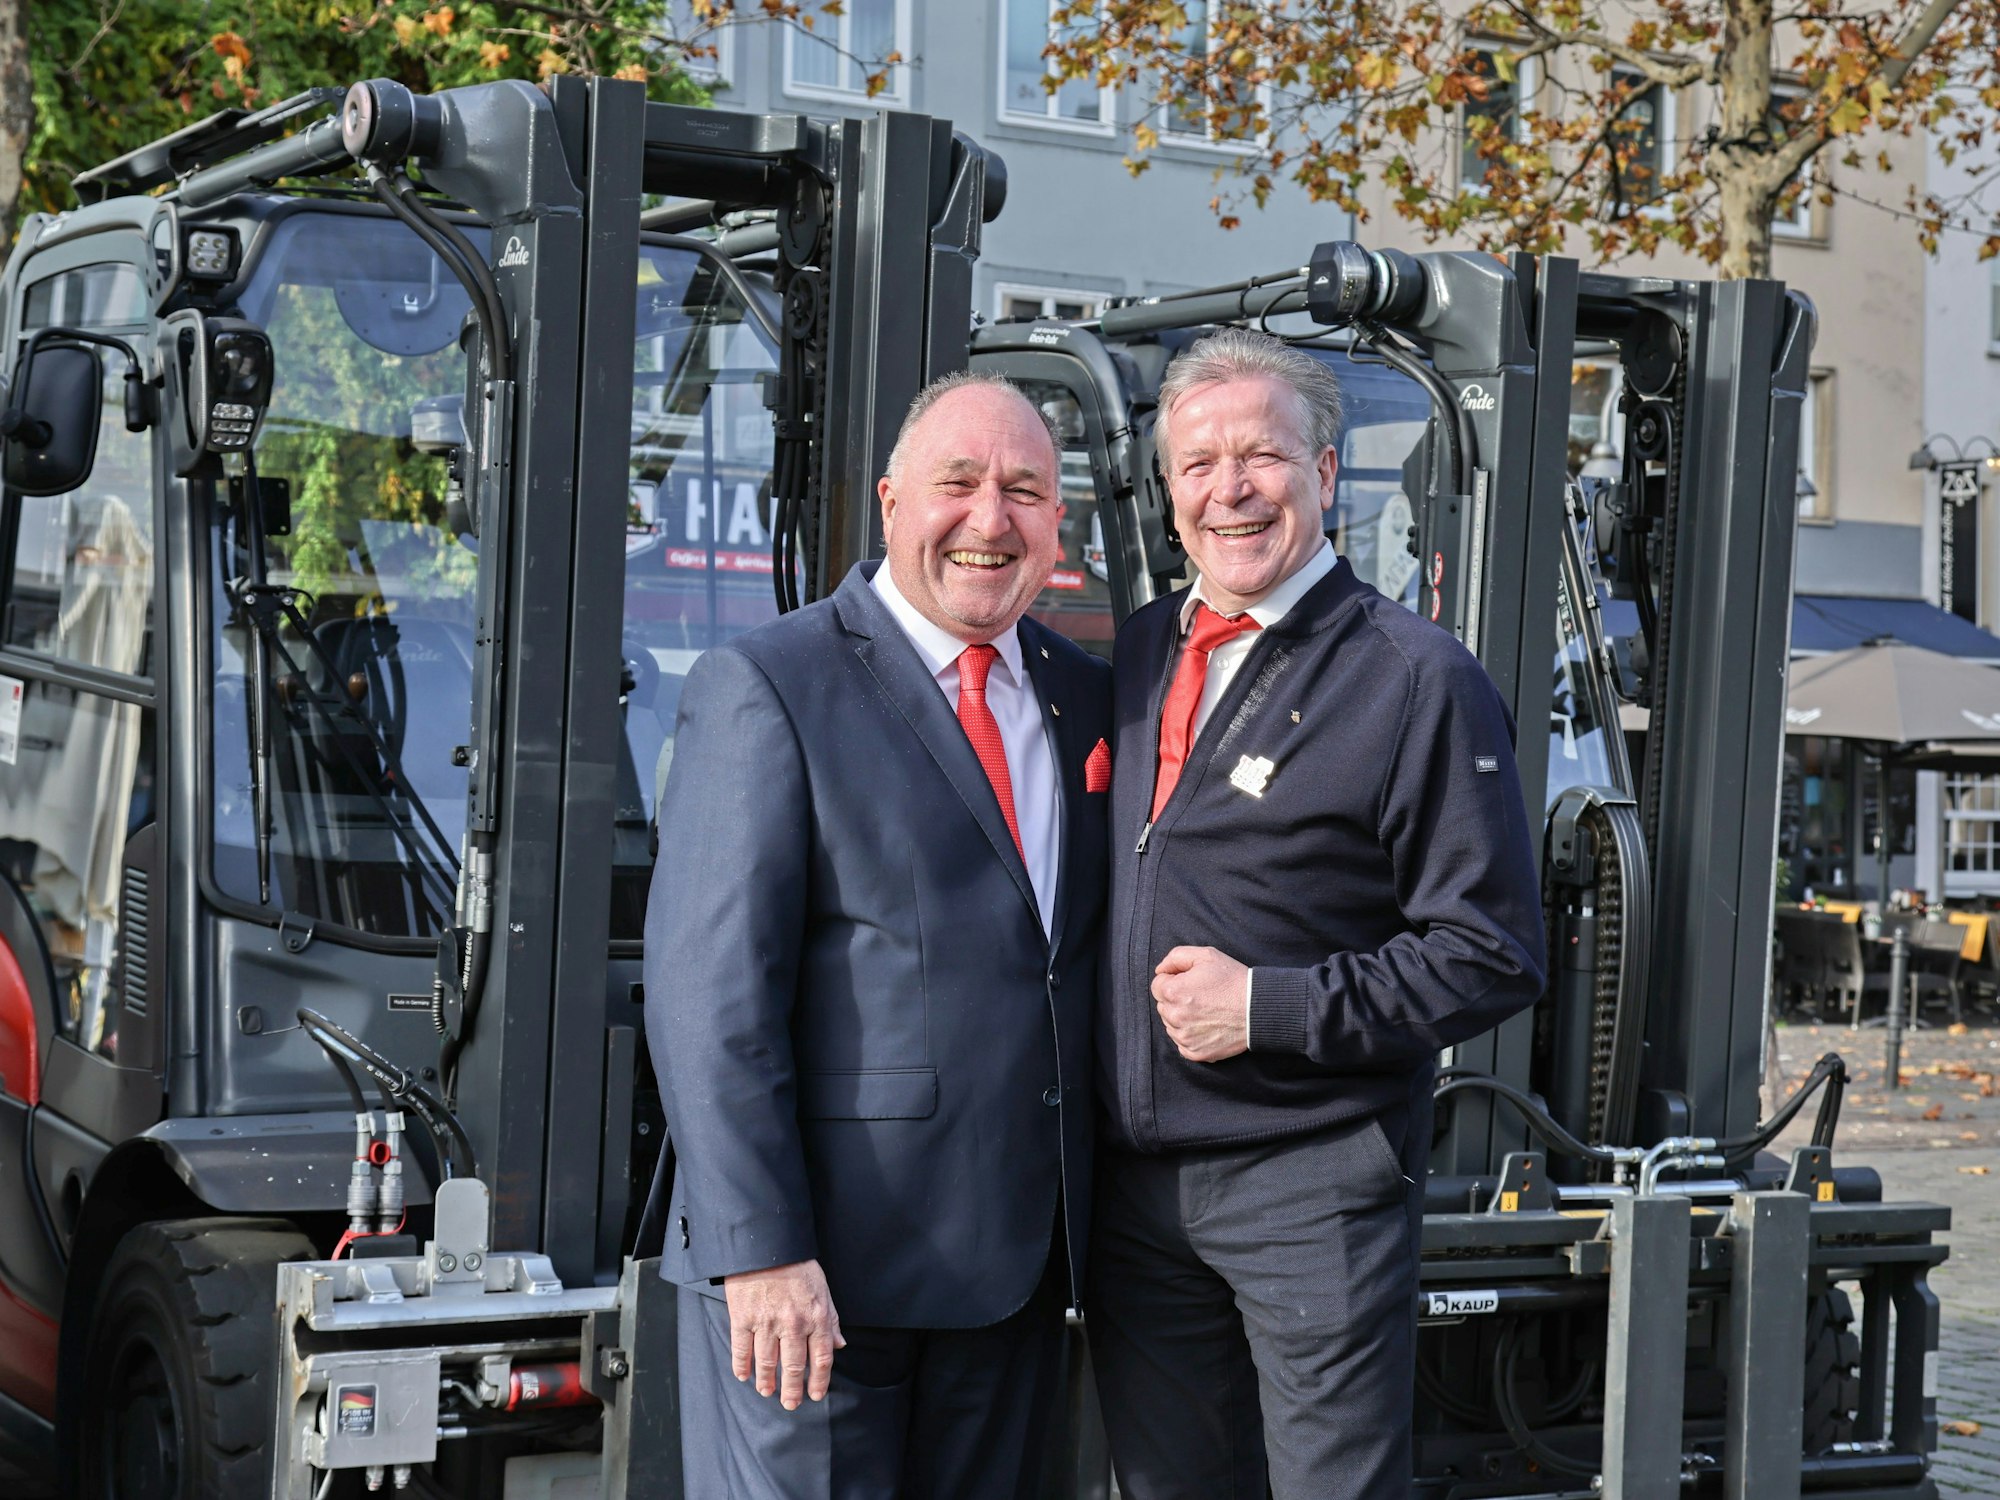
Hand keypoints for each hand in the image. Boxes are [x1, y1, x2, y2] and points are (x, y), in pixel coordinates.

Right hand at [723, 1259, 844, 1408]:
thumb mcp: (823, 1289)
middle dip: (793, 1390)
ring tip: (767, 1391)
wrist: (767, 1245)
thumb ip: (831, 1319)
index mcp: (816, 1317)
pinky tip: (744, 1375)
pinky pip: (742, 1350)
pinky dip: (742, 1366)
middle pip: (794, 1366)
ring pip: (767, 1362)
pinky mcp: (743, 1318)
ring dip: (767, 1382)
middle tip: (791, 1403)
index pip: (822, 1358)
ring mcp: (767, 1322)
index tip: (815, 1394)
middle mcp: (793, 1324)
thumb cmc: (797, 1266)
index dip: (819, 1381)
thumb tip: (839, 1344)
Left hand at [1152, 945, 1250, 1061]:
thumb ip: (1176, 957)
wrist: (1258, 1009)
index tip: (1193, 982)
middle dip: (1177, 999)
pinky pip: (1182, 1043)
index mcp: (1173, 992)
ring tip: (1206, 1010)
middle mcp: (1175, 1016)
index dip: (1175, 980)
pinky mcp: (1195, 1052)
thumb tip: (1160, 970)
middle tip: (1202, 996)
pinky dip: (1191, 1036)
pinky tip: (1207, 1025)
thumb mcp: (1206, 955)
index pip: (1158, 985)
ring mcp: (1184, 1037)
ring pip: (1171, 1025)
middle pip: (1164, 1005)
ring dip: (1182, 1018)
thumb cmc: (1233, 980)